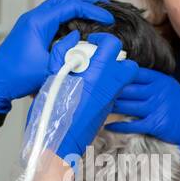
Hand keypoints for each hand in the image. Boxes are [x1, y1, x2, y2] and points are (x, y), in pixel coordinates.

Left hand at [0, 0, 113, 112]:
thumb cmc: (16, 78)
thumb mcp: (48, 68)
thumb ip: (67, 52)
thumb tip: (81, 38)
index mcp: (37, 22)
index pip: (70, 6)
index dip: (92, 9)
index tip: (108, 18)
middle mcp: (34, 18)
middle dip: (87, 0)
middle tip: (106, 6)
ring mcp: (32, 24)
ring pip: (59, 6)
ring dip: (78, 7)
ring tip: (97, 14)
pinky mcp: (32, 32)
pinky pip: (54, 18)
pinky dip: (70, 17)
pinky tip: (81, 27)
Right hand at [29, 32, 137, 161]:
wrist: (58, 143)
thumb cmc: (51, 113)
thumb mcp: (51, 78)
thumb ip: (61, 55)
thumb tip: (72, 38)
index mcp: (96, 74)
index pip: (113, 45)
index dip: (102, 39)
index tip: (91, 43)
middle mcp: (109, 86)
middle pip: (128, 64)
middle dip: (116, 59)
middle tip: (98, 59)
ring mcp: (111, 100)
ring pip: (124, 80)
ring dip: (113, 73)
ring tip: (94, 74)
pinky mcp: (107, 110)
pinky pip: (114, 92)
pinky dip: (106, 87)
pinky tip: (89, 90)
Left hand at [104, 66, 179, 163]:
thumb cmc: (178, 107)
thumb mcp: (168, 88)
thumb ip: (150, 82)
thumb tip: (124, 77)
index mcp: (160, 80)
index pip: (134, 72)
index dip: (117, 73)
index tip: (101, 74)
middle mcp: (157, 91)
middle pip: (127, 88)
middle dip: (109, 90)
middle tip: (93, 91)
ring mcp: (156, 107)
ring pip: (126, 105)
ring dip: (110, 106)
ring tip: (96, 106)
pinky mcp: (155, 124)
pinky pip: (131, 124)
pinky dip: (118, 125)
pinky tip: (107, 125)